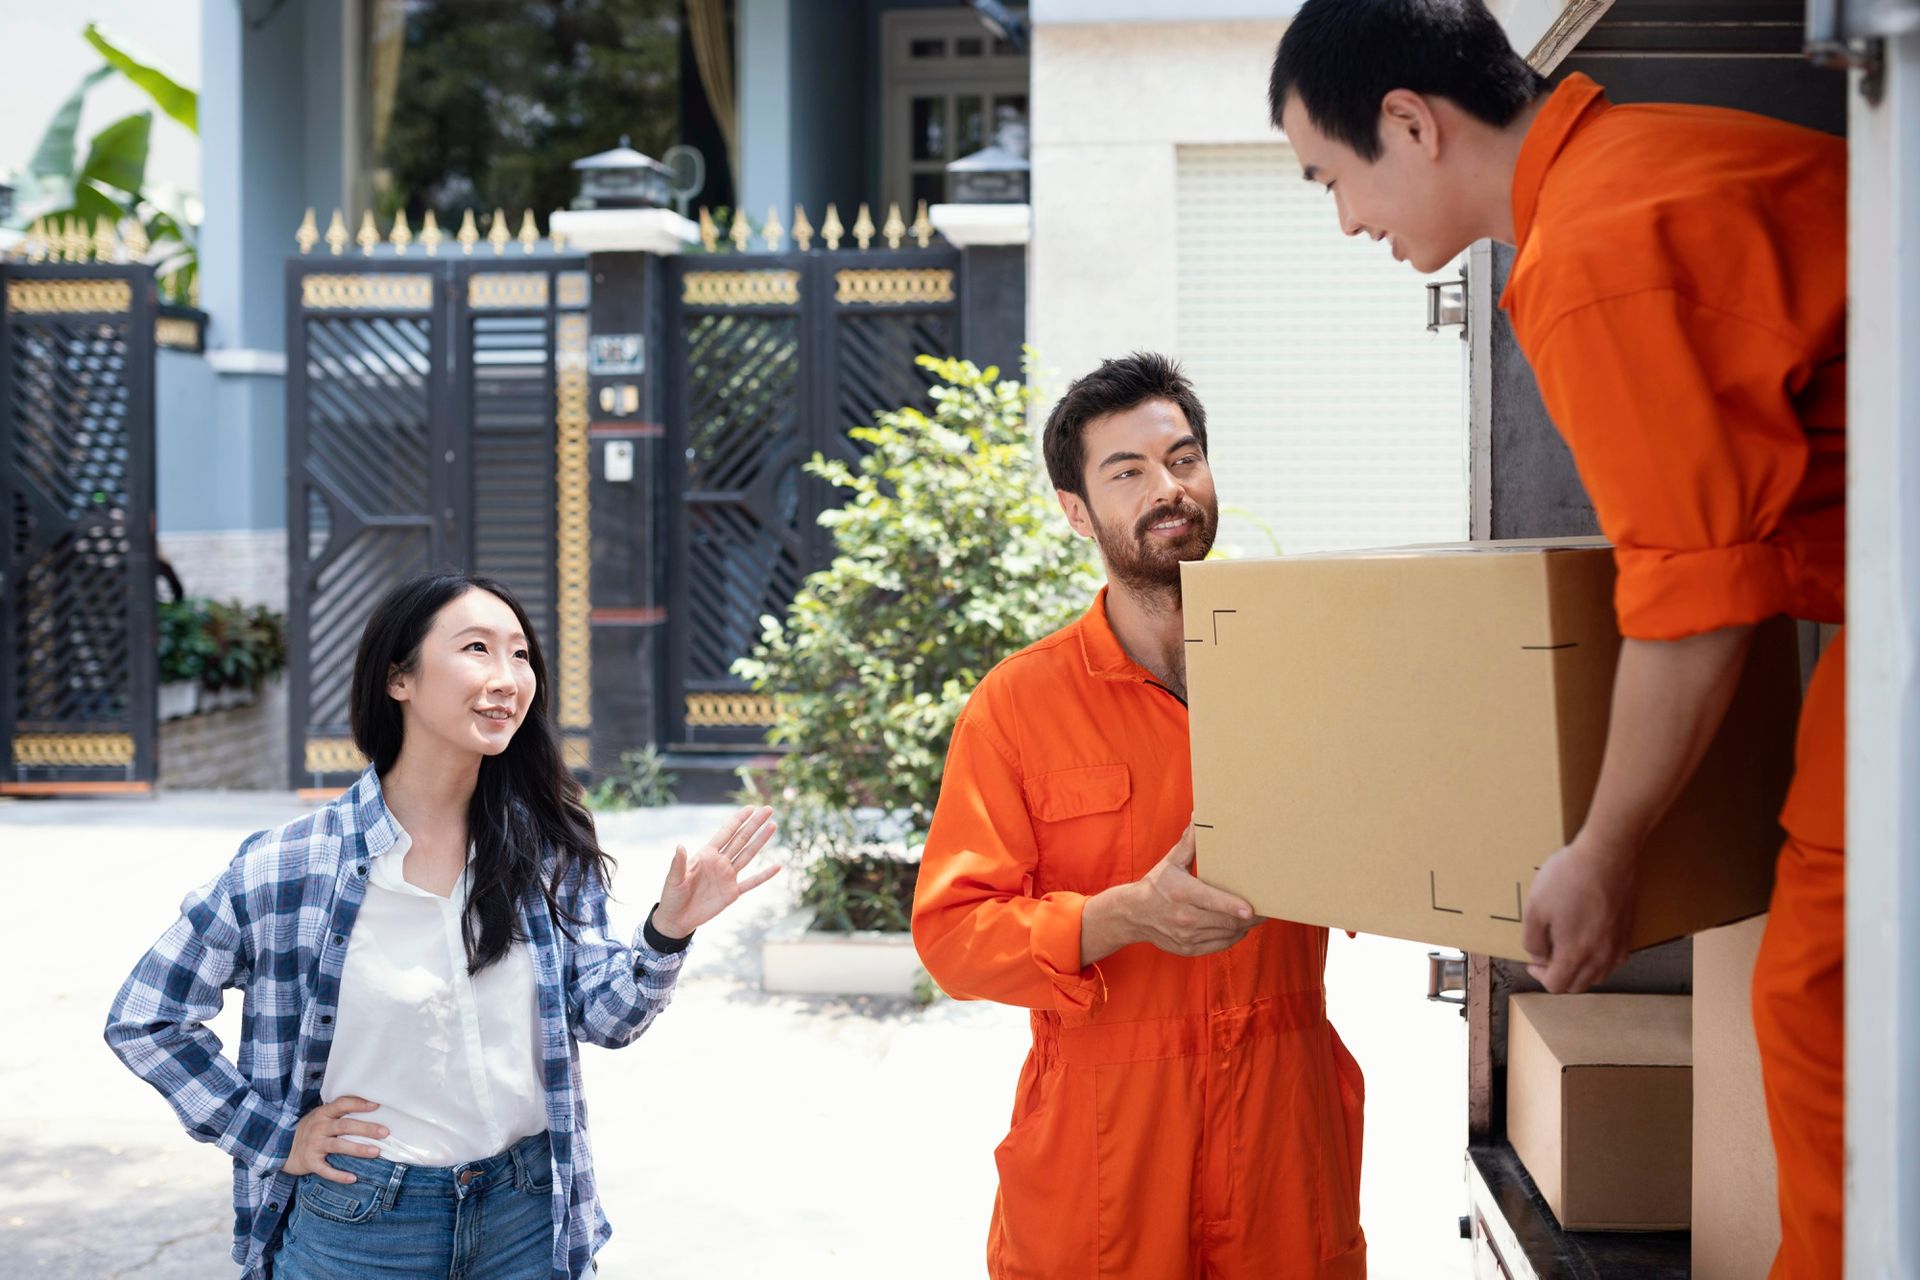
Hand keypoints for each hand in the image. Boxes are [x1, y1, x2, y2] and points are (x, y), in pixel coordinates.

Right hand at [283, 1096, 387, 1183]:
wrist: (283, 1149)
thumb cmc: (312, 1130)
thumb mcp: (321, 1117)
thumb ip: (340, 1113)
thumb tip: (373, 1109)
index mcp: (323, 1113)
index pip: (342, 1104)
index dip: (359, 1104)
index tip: (376, 1106)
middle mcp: (318, 1127)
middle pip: (345, 1126)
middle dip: (366, 1128)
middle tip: (385, 1132)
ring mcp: (313, 1145)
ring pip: (338, 1146)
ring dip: (358, 1149)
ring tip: (376, 1152)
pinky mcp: (310, 1162)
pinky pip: (326, 1170)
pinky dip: (339, 1175)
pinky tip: (353, 1178)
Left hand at [652, 805, 780, 938]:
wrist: (677, 919)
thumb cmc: (671, 896)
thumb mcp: (674, 879)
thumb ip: (678, 863)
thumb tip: (679, 846)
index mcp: (706, 855)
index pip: (726, 833)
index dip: (738, 820)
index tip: (751, 807)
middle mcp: (720, 862)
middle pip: (741, 839)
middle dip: (754, 824)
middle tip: (768, 809)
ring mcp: (728, 877)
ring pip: (748, 855)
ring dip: (761, 841)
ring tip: (773, 826)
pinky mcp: (732, 893)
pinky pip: (751, 882)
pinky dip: (764, 875)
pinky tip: (777, 867)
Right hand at [1116, 822, 1258, 959]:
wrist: (1133, 914)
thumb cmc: (1157, 884)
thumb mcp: (1172, 861)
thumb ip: (1189, 841)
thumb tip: (1200, 815)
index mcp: (1181, 892)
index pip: (1210, 900)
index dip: (1232, 906)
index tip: (1250, 908)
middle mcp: (1183, 917)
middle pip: (1225, 920)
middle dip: (1249, 917)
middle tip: (1266, 908)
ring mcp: (1186, 936)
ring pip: (1226, 934)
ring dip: (1243, 926)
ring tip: (1254, 916)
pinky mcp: (1188, 949)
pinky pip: (1219, 945)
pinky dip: (1233, 937)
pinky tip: (1238, 927)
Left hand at [1522, 835, 1637, 992]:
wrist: (1606, 855)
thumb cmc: (1568, 878)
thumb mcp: (1535, 908)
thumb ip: (1533, 940)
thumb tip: (1539, 957)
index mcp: (1576, 954)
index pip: (1557, 985)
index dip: (1540, 976)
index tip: (1533, 961)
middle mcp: (1601, 957)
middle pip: (1578, 985)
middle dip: (1559, 977)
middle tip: (1547, 957)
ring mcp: (1618, 945)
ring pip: (1598, 975)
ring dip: (1580, 971)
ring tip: (1567, 950)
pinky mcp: (1628, 932)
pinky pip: (1614, 960)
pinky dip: (1599, 961)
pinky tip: (1589, 942)